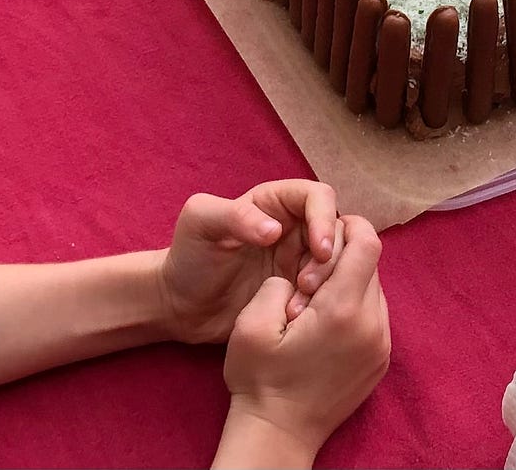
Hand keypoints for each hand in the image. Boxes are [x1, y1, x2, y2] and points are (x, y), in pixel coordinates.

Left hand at [156, 182, 340, 344]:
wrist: (180, 308)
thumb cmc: (188, 256)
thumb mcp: (201, 224)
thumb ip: (235, 216)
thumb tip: (276, 230)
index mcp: (275, 202)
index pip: (318, 197)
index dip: (325, 219)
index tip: (320, 249)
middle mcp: (293, 228)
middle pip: (336, 230)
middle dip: (330, 256)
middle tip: (307, 284)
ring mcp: (297, 261)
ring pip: (334, 264)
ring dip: (326, 283)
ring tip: (296, 306)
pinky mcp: (296, 292)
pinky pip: (322, 293)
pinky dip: (318, 304)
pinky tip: (293, 318)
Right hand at [216, 217, 389, 469]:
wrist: (277, 436)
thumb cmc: (260, 380)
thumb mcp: (252, 324)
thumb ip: (278, 280)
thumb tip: (300, 273)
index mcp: (342, 310)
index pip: (367, 243)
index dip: (349, 226)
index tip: (323, 231)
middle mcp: (371, 325)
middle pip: (372, 263)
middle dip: (343, 257)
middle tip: (308, 279)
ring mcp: (380, 345)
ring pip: (375, 288)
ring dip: (350, 282)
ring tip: (315, 305)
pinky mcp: (380, 361)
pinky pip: (376, 314)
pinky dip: (356, 306)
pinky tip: (326, 324)